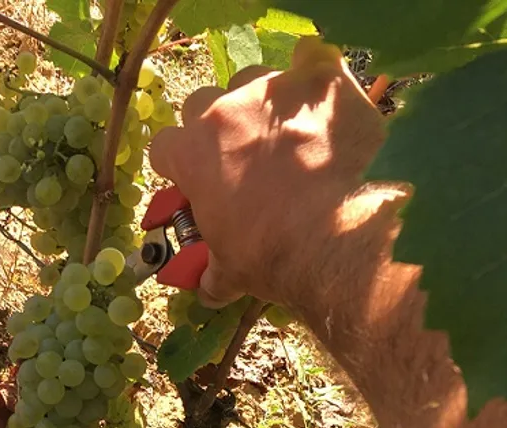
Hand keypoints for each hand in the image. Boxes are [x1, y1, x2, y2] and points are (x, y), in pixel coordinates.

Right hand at [149, 39, 385, 308]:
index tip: (194, 185)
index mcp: (192, 152)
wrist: (341, 234)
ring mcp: (274, 89)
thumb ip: (212, 272)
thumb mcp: (231, 272)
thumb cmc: (274, 254)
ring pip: (252, 82)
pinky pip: (311, 60)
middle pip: (203, 105)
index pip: (165, 147)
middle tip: (239, 162)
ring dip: (260, 105)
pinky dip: (313, 80)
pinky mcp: (322, 79)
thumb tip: (208, 289)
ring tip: (286, 138)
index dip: (179, 168)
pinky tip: (323, 106)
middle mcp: (225, 110)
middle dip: (214, 131)